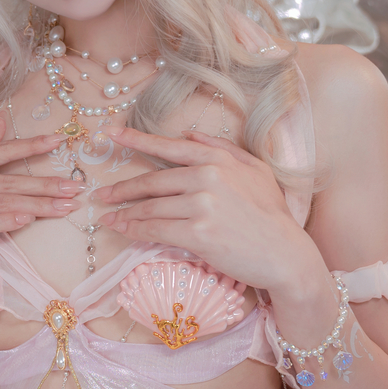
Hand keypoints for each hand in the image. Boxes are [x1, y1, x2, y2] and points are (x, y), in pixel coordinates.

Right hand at [0, 115, 82, 282]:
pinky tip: (28, 220)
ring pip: (2, 203)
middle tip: (76, 187)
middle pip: (8, 181)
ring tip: (65, 207)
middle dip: (46, 185)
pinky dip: (8, 221)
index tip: (60, 141)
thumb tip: (1, 120)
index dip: (31, 145)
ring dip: (38, 206)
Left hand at [101, 127, 323, 291]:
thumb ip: (222, 148)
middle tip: (102, 195)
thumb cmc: (271, 215)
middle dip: (122, 189)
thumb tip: (189, 134)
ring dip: (125, 214)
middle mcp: (207, 177)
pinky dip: (136, 230)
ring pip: (151, 208)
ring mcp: (202, 205)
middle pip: (152, 182)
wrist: (285, 253)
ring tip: (110, 218)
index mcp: (217, 159)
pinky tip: (125, 231)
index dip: (136, 140)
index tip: (111, 135)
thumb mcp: (254, 171)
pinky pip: (156, 230)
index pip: (169, 147)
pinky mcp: (198, 233)